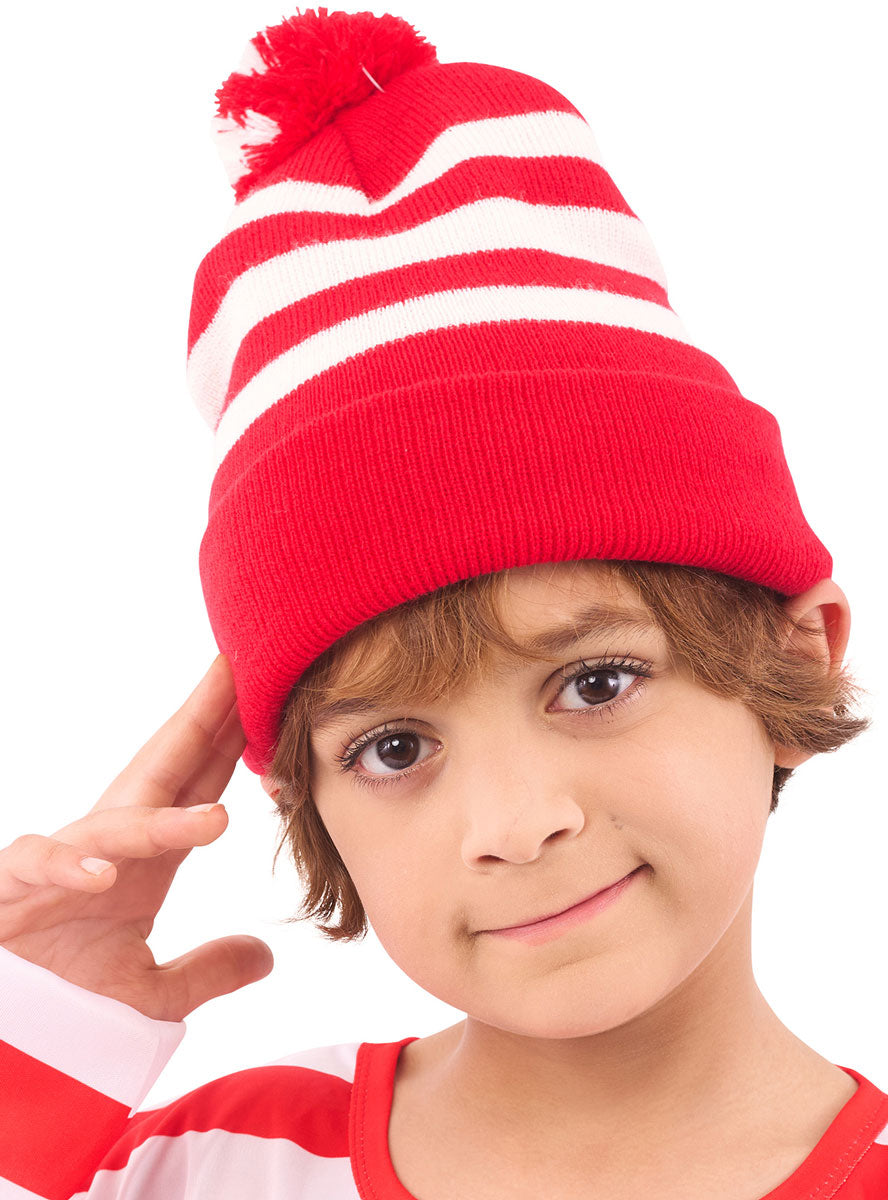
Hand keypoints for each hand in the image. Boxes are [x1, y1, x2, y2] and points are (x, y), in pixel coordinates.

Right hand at [0, 655, 272, 1021]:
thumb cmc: (60, 1002)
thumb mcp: (150, 995)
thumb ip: (206, 972)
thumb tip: (265, 955)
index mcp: (144, 860)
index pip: (197, 786)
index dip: (232, 743)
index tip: (268, 697)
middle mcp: (108, 848)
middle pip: (162, 771)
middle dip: (201, 721)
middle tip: (237, 671)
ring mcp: (62, 863)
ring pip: (114, 824)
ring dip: (162, 819)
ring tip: (215, 821)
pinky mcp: (12, 890)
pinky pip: (40, 866)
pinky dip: (68, 868)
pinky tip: (103, 877)